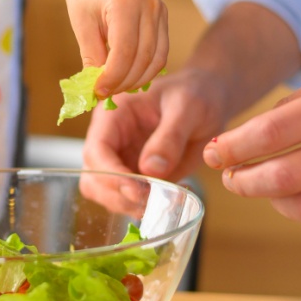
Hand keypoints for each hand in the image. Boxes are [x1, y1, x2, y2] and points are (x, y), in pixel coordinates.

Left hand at [65, 0, 168, 96]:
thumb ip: (92, 55)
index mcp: (126, 2)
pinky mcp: (164, 18)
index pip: (125, 50)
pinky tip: (128, 77)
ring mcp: (161, 11)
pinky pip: (160, 54)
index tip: (98, 91)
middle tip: (104, 93)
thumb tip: (98, 89)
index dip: (112, 76)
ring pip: (156, 60)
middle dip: (123, 82)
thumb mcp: (81, 22)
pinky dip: (146, 71)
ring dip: (136, 80)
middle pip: (143, 58)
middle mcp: (150, 6)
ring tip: (115, 87)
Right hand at [80, 68, 224, 209]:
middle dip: (118, 195)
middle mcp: (110, 140)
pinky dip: (147, 207)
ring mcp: (121, 161)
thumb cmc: (195, 94)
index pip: (97, 150)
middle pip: (93, 177)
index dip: (110, 174)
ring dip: (131, 206)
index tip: (136, 191)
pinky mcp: (136, 177)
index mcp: (113, 115)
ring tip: (166, 200)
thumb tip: (151, 169)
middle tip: (153, 201)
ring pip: (107, 194)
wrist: (207, 98)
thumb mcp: (187, 109)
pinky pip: (130, 200)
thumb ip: (169, 137)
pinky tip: (173, 198)